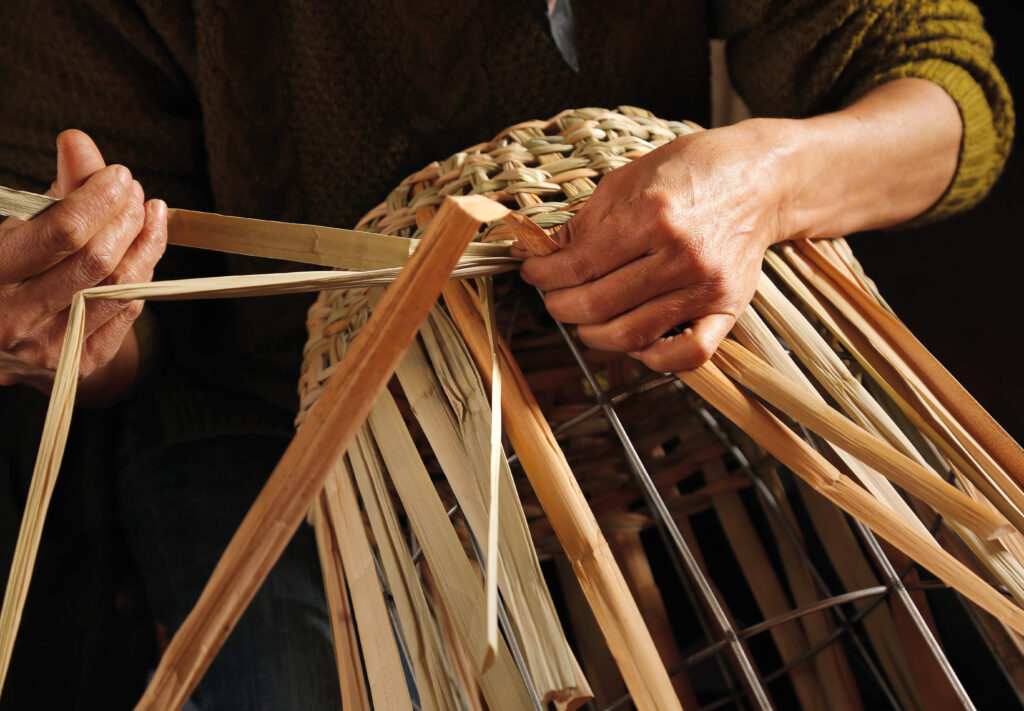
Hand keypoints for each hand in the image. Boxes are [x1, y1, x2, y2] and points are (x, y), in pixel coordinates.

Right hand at [0, 130, 166, 396]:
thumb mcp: (12, 227)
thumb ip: (52, 191)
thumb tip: (79, 141)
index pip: (61, 234)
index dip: (98, 199)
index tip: (118, 175)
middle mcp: (16, 318)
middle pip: (97, 262)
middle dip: (125, 218)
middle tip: (133, 191)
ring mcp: (49, 349)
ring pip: (119, 290)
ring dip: (144, 244)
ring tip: (148, 212)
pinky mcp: (78, 366)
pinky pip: (125, 315)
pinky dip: (143, 276)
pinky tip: (145, 248)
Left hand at [517, 120, 786, 372]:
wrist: (761, 178)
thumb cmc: (693, 171)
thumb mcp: (629, 178)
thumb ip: (586, 221)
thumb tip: (545, 255)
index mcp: (652, 215)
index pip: (578, 265)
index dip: (543, 275)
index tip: (532, 272)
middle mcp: (681, 255)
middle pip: (597, 306)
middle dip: (560, 306)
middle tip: (554, 297)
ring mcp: (707, 287)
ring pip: (631, 336)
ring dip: (593, 335)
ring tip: (585, 318)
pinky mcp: (729, 308)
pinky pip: (688, 355)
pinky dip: (653, 358)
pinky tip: (634, 342)